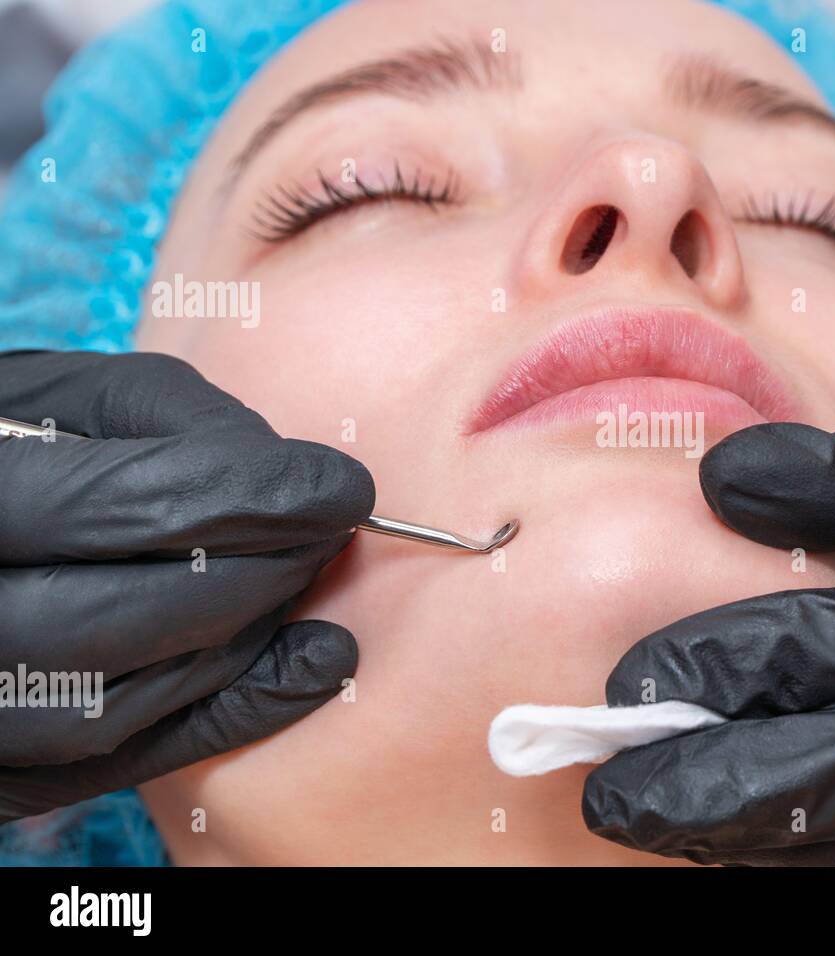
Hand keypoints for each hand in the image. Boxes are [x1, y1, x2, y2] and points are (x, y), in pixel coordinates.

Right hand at [0, 351, 373, 822]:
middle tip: (329, 536)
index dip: (259, 498)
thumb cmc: (17, 440)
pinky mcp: (2, 768)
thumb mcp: (73, 396)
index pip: (132, 507)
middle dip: (262, 573)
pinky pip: (124, 762)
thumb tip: (287, 479)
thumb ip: (177, 421)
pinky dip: (234, 716)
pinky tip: (310, 665)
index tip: (344, 488)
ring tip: (303, 584)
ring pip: (129, 701)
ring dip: (248, 642)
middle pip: (133, 615)